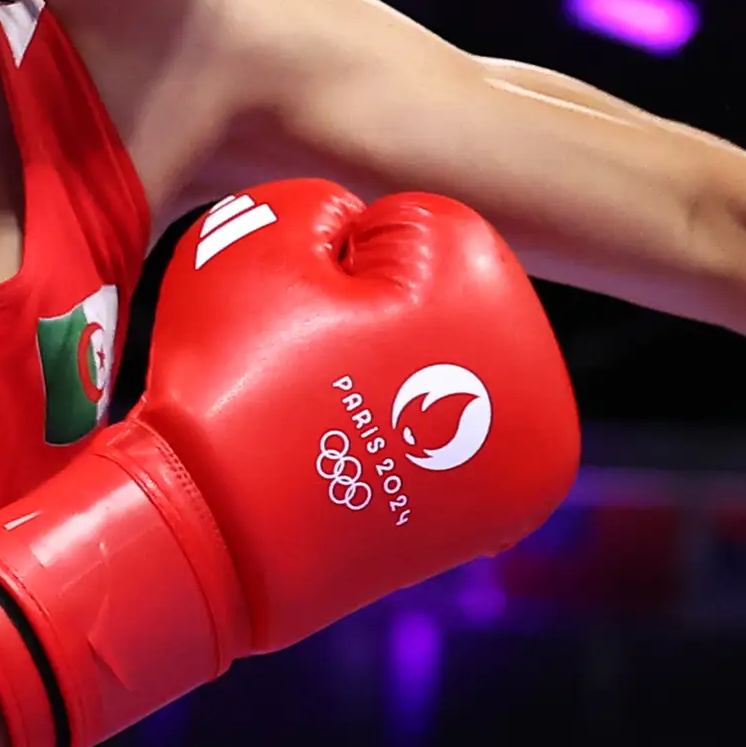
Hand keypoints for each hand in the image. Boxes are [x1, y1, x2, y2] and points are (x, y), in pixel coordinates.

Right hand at [0, 181, 580, 746]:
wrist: (212, 538)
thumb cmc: (227, 377)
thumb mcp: (251, 237)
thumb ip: (323, 208)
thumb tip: (360, 237)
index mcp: (483, 282)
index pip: (407, 228)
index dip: (334, 262)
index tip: (301, 320)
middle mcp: (533, 371)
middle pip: (438, 303)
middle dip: (374, 320)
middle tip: (309, 375)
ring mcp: (524, 452)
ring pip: (444, 373)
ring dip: (394, 382)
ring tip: (327, 422)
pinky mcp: (499, 512)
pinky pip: (447, 443)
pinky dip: (403, 445)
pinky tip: (352, 464)